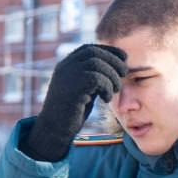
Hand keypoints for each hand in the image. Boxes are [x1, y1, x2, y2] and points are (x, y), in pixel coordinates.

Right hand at [23, 44, 127, 161]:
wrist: (54, 129)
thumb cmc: (71, 111)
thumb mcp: (83, 88)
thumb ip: (93, 76)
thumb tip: (115, 66)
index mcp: (66, 65)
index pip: (89, 48)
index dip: (109, 50)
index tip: (124, 58)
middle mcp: (65, 66)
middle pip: (94, 52)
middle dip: (114, 61)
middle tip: (124, 73)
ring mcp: (67, 76)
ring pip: (97, 64)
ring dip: (112, 76)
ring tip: (114, 90)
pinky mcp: (72, 88)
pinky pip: (97, 79)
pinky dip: (106, 88)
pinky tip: (105, 99)